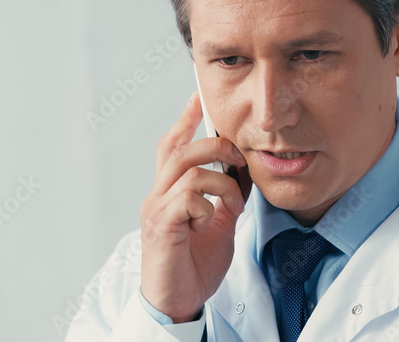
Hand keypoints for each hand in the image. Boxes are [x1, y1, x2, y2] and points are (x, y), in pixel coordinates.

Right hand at [139, 91, 247, 322]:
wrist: (178, 302)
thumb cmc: (193, 265)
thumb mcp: (219, 223)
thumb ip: (225, 197)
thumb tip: (241, 174)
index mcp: (170, 192)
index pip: (174, 145)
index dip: (186, 119)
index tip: (199, 95)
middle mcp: (158, 195)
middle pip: (180, 149)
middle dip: (214, 144)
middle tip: (238, 156)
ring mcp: (157, 210)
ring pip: (188, 170)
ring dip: (220, 181)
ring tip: (232, 201)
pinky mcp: (161, 227)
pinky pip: (187, 198)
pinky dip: (207, 205)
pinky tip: (209, 221)